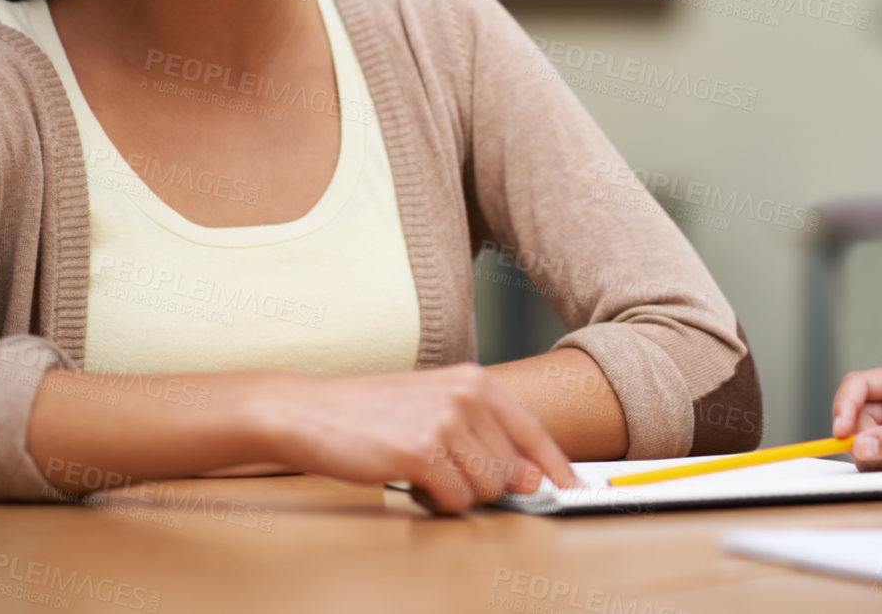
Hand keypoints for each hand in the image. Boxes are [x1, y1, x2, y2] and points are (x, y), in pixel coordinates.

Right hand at [251, 364, 578, 513]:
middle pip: (511, 470)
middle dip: (483, 485)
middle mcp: (467, 395)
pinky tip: (411, 481)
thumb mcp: (435, 410)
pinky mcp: (422, 451)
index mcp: (475, 380)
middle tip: (444, 473)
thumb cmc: (370, 413)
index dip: (556, 465)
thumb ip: (487, 437)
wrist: (309, 412)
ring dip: (458, 494)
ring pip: (488, 488)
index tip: (572, 487)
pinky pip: (456, 501)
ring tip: (425, 473)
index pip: (534, 430)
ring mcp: (446, 422)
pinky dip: (437, 502)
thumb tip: (534, 479)